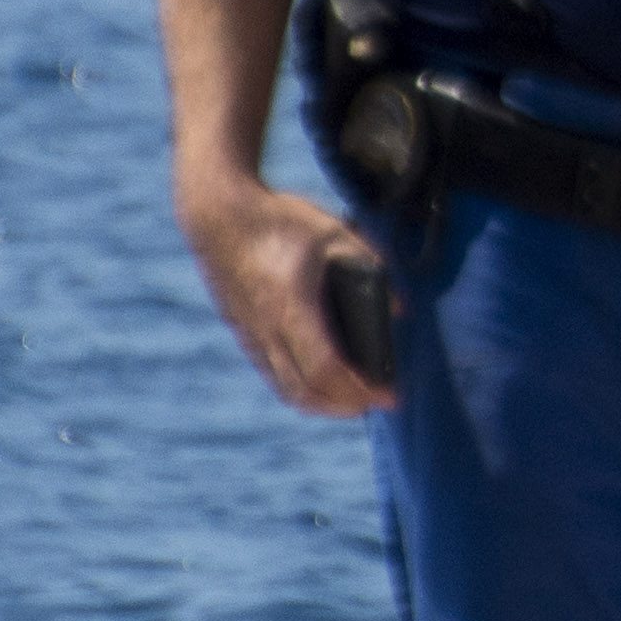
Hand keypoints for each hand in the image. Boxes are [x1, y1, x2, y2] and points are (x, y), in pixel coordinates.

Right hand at [180, 174, 389, 418]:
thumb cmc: (281, 221)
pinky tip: (324, 380)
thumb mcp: (337, 234)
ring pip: (286, 388)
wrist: (219, 215)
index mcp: (291, 306)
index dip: (359, 389)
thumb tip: (401, 309)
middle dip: (346, 405)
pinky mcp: (242, 332)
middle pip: (306, 390)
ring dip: (323, 402)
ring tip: (356, 399)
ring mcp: (250, 334)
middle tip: (378, 402)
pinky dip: (301, 387)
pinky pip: (273, 373)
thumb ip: (372, 269)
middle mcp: (266, 329)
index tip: (389, 396)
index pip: (325, 368)